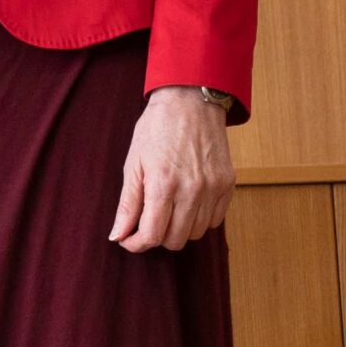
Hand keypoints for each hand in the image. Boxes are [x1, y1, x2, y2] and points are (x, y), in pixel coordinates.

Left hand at [110, 87, 236, 252]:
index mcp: (163, 184)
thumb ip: (127, 204)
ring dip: (178, 229)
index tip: (127, 240)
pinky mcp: (228, 184)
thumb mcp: (133, 164)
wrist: (190, 102)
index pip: (152, 235)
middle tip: (146, 222)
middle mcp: (192, 190)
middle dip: (156, 237)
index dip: (136, 244)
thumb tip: (117, 235)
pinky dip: (199, 220)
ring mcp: (213, 188)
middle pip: (175, 240)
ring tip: (166, 209)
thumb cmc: (155, 129)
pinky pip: (214, 221)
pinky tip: (186, 203)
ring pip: (195, 234)